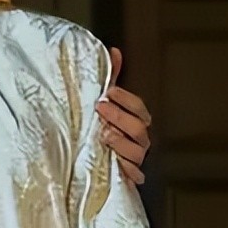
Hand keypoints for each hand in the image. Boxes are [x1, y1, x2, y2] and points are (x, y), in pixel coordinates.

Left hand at [95, 47, 152, 185]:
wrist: (88, 157)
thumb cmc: (100, 125)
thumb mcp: (102, 101)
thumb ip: (109, 78)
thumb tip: (113, 51)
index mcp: (135, 119)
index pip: (138, 107)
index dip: (125, 99)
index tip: (108, 92)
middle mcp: (139, 139)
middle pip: (139, 128)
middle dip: (120, 117)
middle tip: (100, 109)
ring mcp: (135, 158)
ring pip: (137, 152)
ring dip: (120, 143)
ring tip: (102, 134)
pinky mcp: (128, 176)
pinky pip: (134, 175)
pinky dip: (126, 171)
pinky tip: (114, 164)